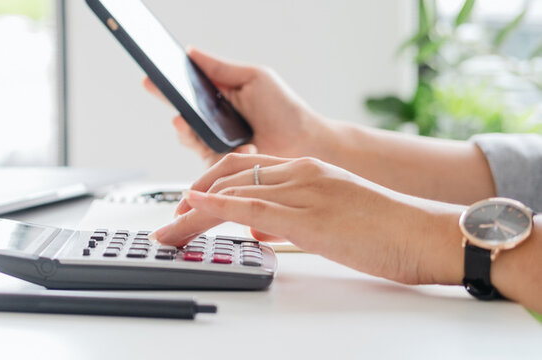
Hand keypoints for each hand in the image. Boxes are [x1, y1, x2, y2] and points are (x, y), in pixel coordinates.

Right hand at [143, 48, 329, 164]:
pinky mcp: (222, 166)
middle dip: (179, 116)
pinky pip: (208, 161)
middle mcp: (212, 123)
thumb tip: (191, 53)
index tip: (151, 79)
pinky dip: (222, 153)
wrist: (306, 142)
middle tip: (180, 114)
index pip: (185, 92)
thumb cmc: (285, 110)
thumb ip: (220, 68)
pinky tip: (243, 146)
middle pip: (183, 119)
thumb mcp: (253, 78)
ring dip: (194, 136)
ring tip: (199, 129)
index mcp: (217, 99)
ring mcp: (215, 145)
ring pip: (190, 141)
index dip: (166, 87)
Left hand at [150, 153, 465, 284]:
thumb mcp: (329, 218)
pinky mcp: (308, 217)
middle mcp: (300, 172)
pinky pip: (250, 208)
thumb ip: (290, 217)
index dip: (207, 185)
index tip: (187, 205)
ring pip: (231, 194)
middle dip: (190, 200)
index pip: (242, 168)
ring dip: (192, 214)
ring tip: (169, 233)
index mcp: (306, 169)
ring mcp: (303, 192)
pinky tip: (194, 212)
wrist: (428, 234)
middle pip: (227, 178)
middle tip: (168, 223)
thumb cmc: (386, 230)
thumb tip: (257, 228)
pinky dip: (215, 208)